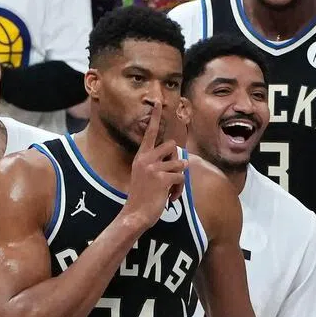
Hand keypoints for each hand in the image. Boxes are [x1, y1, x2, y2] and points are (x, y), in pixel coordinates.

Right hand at [120, 101, 186, 232]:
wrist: (134, 215)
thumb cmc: (141, 197)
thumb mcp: (144, 176)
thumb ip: (157, 164)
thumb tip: (180, 160)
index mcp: (141, 156)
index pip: (150, 133)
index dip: (155, 117)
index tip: (158, 102)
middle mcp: (146, 159)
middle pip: (172, 145)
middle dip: (176, 159)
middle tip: (170, 175)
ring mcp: (153, 168)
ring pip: (180, 163)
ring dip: (179, 177)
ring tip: (170, 190)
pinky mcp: (162, 178)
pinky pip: (181, 177)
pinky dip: (179, 189)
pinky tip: (170, 197)